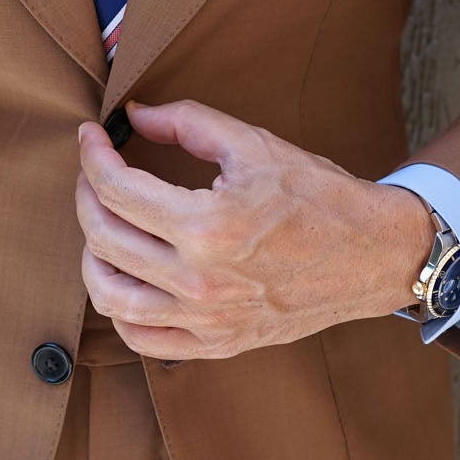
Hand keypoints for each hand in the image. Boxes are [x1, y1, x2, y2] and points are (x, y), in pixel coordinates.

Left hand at [75, 98, 436, 360]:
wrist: (373, 254)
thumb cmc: (319, 195)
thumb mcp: (255, 145)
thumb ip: (187, 123)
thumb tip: (132, 117)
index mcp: (208, 225)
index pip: (117, 190)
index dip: (93, 156)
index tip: (91, 138)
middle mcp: (201, 280)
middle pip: (105, 239)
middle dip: (87, 197)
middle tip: (95, 175)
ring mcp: (207, 319)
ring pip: (111, 297)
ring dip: (92, 256)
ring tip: (103, 228)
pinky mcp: (218, 342)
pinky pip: (143, 339)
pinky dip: (119, 310)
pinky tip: (125, 277)